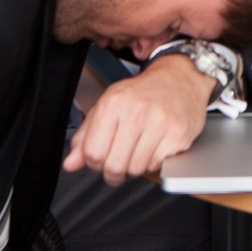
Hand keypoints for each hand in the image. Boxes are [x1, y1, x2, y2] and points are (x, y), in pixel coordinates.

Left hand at [62, 52, 212, 184]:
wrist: (180, 78)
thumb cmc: (143, 92)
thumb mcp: (108, 105)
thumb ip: (86, 135)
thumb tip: (70, 163)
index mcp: (113, 104)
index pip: (93, 152)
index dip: (94, 163)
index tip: (101, 160)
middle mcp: (136, 111)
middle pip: (114, 165)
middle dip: (113, 172)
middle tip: (118, 165)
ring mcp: (160, 123)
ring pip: (136, 169)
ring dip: (134, 167)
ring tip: (137, 152)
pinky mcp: (178, 134)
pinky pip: (157, 165)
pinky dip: (154, 162)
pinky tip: (155, 146)